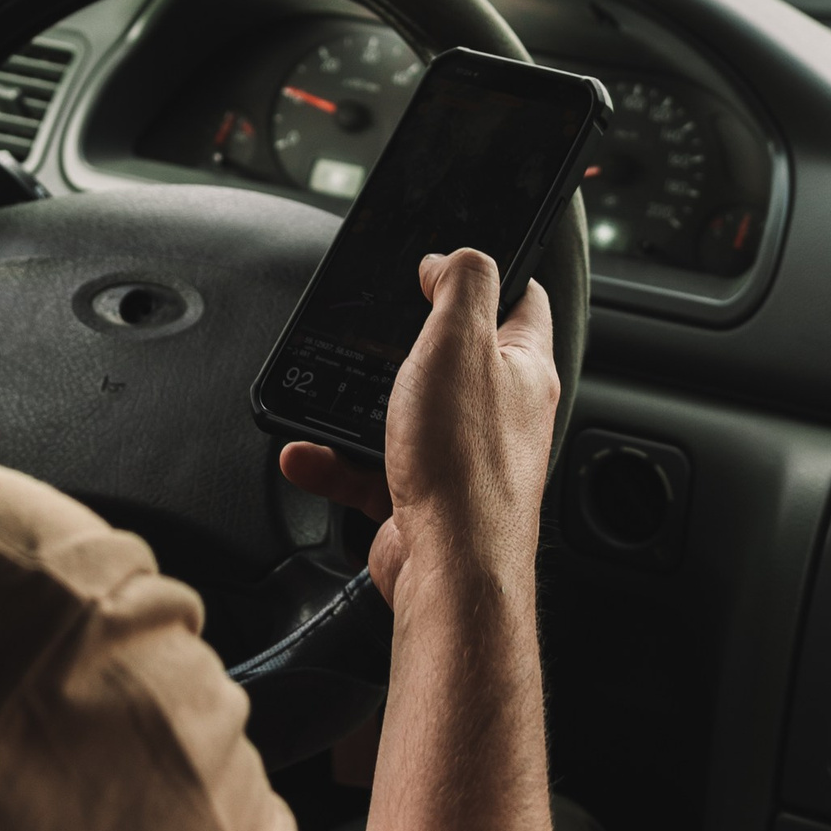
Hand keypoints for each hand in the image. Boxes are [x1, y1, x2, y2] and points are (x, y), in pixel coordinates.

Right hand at [279, 250, 558, 615]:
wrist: (450, 571)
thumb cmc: (466, 465)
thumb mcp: (460, 340)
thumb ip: (462, 283)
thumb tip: (452, 259)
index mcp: (523, 368)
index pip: (522, 301)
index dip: (488, 272)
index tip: (447, 259)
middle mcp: (500, 412)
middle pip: (452, 357)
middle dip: (404, 345)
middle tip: (374, 330)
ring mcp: (460, 458)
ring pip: (401, 414)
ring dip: (354, 407)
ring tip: (326, 397)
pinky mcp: (422, 498)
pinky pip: (368, 468)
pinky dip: (333, 461)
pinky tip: (307, 453)